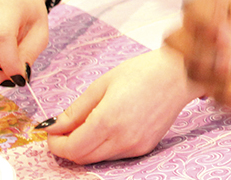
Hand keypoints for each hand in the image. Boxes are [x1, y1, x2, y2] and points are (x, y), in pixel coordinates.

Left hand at [45, 47, 202, 163]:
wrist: (179, 75)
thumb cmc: (143, 72)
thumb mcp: (102, 84)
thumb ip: (76, 110)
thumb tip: (54, 127)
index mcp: (109, 120)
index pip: (72, 148)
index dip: (56, 144)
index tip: (51, 133)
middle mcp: (123, 138)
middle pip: (82, 158)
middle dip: (68, 147)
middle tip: (63, 131)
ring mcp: (136, 146)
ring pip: (98, 158)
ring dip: (85, 147)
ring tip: (88, 124)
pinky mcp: (145, 147)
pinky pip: (115, 154)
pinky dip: (104, 146)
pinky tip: (108, 127)